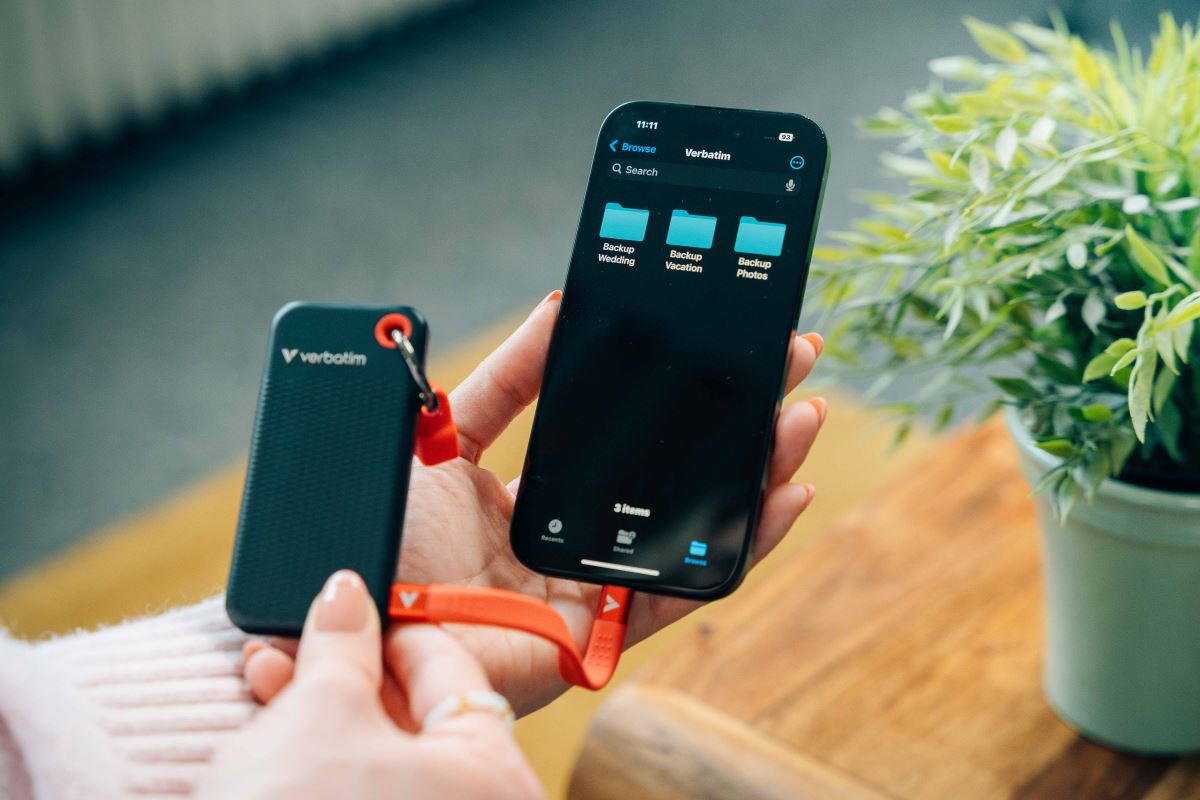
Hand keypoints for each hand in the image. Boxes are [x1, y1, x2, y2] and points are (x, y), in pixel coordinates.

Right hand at [199, 571, 542, 799]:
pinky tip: (274, 730)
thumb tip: (347, 593)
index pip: (451, 670)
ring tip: (267, 676)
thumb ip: (343, 642)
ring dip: (324, 711)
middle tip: (304, 638)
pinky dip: (325, 759)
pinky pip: (364, 791)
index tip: (355, 603)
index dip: (393, 626)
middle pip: (415, 716)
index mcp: (494, 776)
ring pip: (381, 756)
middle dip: (349, 672)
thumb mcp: (319, 710)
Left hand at [244, 290, 825, 714]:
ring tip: (802, 415)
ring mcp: (589, 589)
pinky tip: (786, 495)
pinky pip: (683, 590)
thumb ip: (500, 379)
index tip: (717, 342)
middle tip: (787, 362)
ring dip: (758, 474)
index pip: (621, 438)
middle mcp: (568, 542)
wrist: (357, 624)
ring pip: (696, 530)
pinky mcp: (601, 636)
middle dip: (737, 421)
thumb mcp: (438, 437)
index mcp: (526, 499)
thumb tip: (557, 309)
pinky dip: (742, 547)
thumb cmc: (379, 539)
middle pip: (672, 480)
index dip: (673, 393)